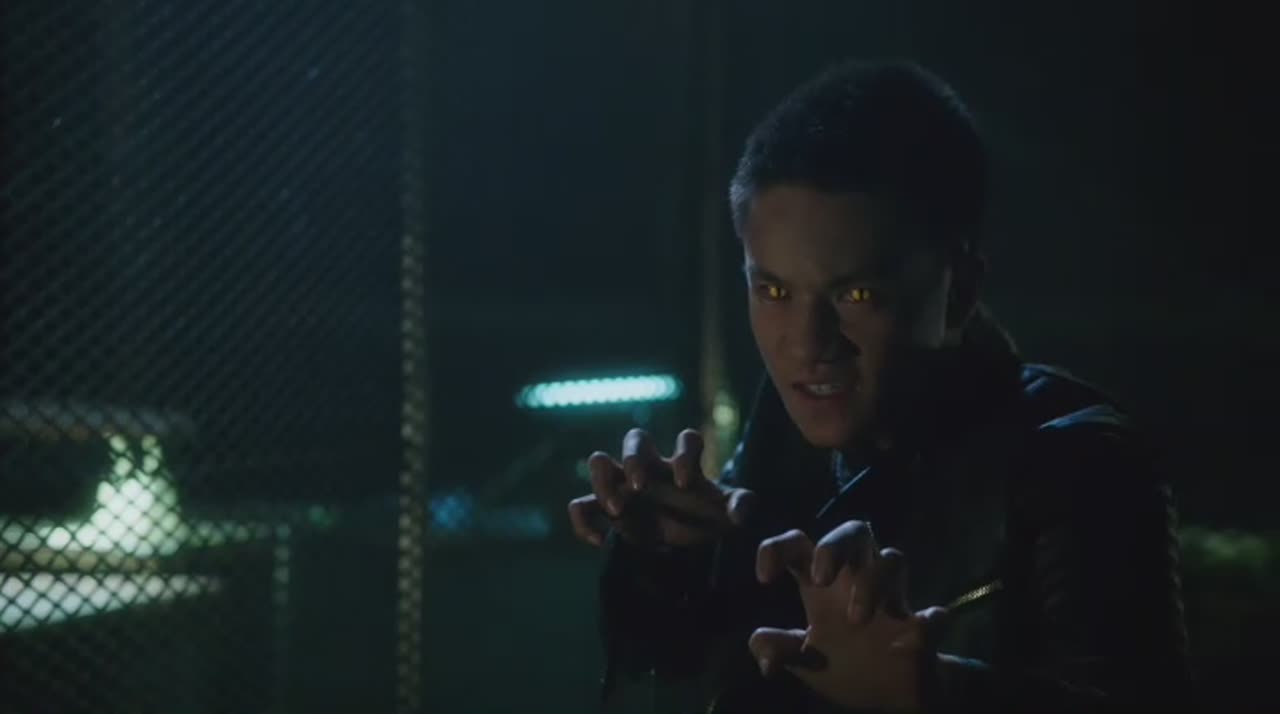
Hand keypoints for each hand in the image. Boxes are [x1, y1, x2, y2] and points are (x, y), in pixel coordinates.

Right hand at [567, 428, 754, 547]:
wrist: (684, 538)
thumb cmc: (705, 517)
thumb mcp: (727, 514)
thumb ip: (740, 506)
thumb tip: (740, 513)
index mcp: (684, 462)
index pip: (687, 441)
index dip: (685, 455)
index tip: (686, 484)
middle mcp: (652, 466)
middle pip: (635, 438)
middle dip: (634, 458)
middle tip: (640, 487)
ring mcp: (625, 484)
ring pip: (599, 461)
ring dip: (602, 481)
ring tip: (616, 510)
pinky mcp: (606, 509)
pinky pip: (581, 504)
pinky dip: (583, 520)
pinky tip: (599, 541)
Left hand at [749, 521, 946, 712]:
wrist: (888, 693)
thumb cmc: (841, 662)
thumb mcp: (805, 660)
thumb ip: (782, 650)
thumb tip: (761, 651)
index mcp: (822, 582)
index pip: (799, 544)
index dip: (778, 549)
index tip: (763, 578)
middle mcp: (858, 578)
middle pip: (853, 531)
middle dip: (835, 546)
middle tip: (820, 579)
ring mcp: (893, 597)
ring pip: (893, 559)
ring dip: (875, 582)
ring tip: (858, 619)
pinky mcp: (923, 626)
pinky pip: (934, 615)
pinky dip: (927, 623)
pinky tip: (912, 637)